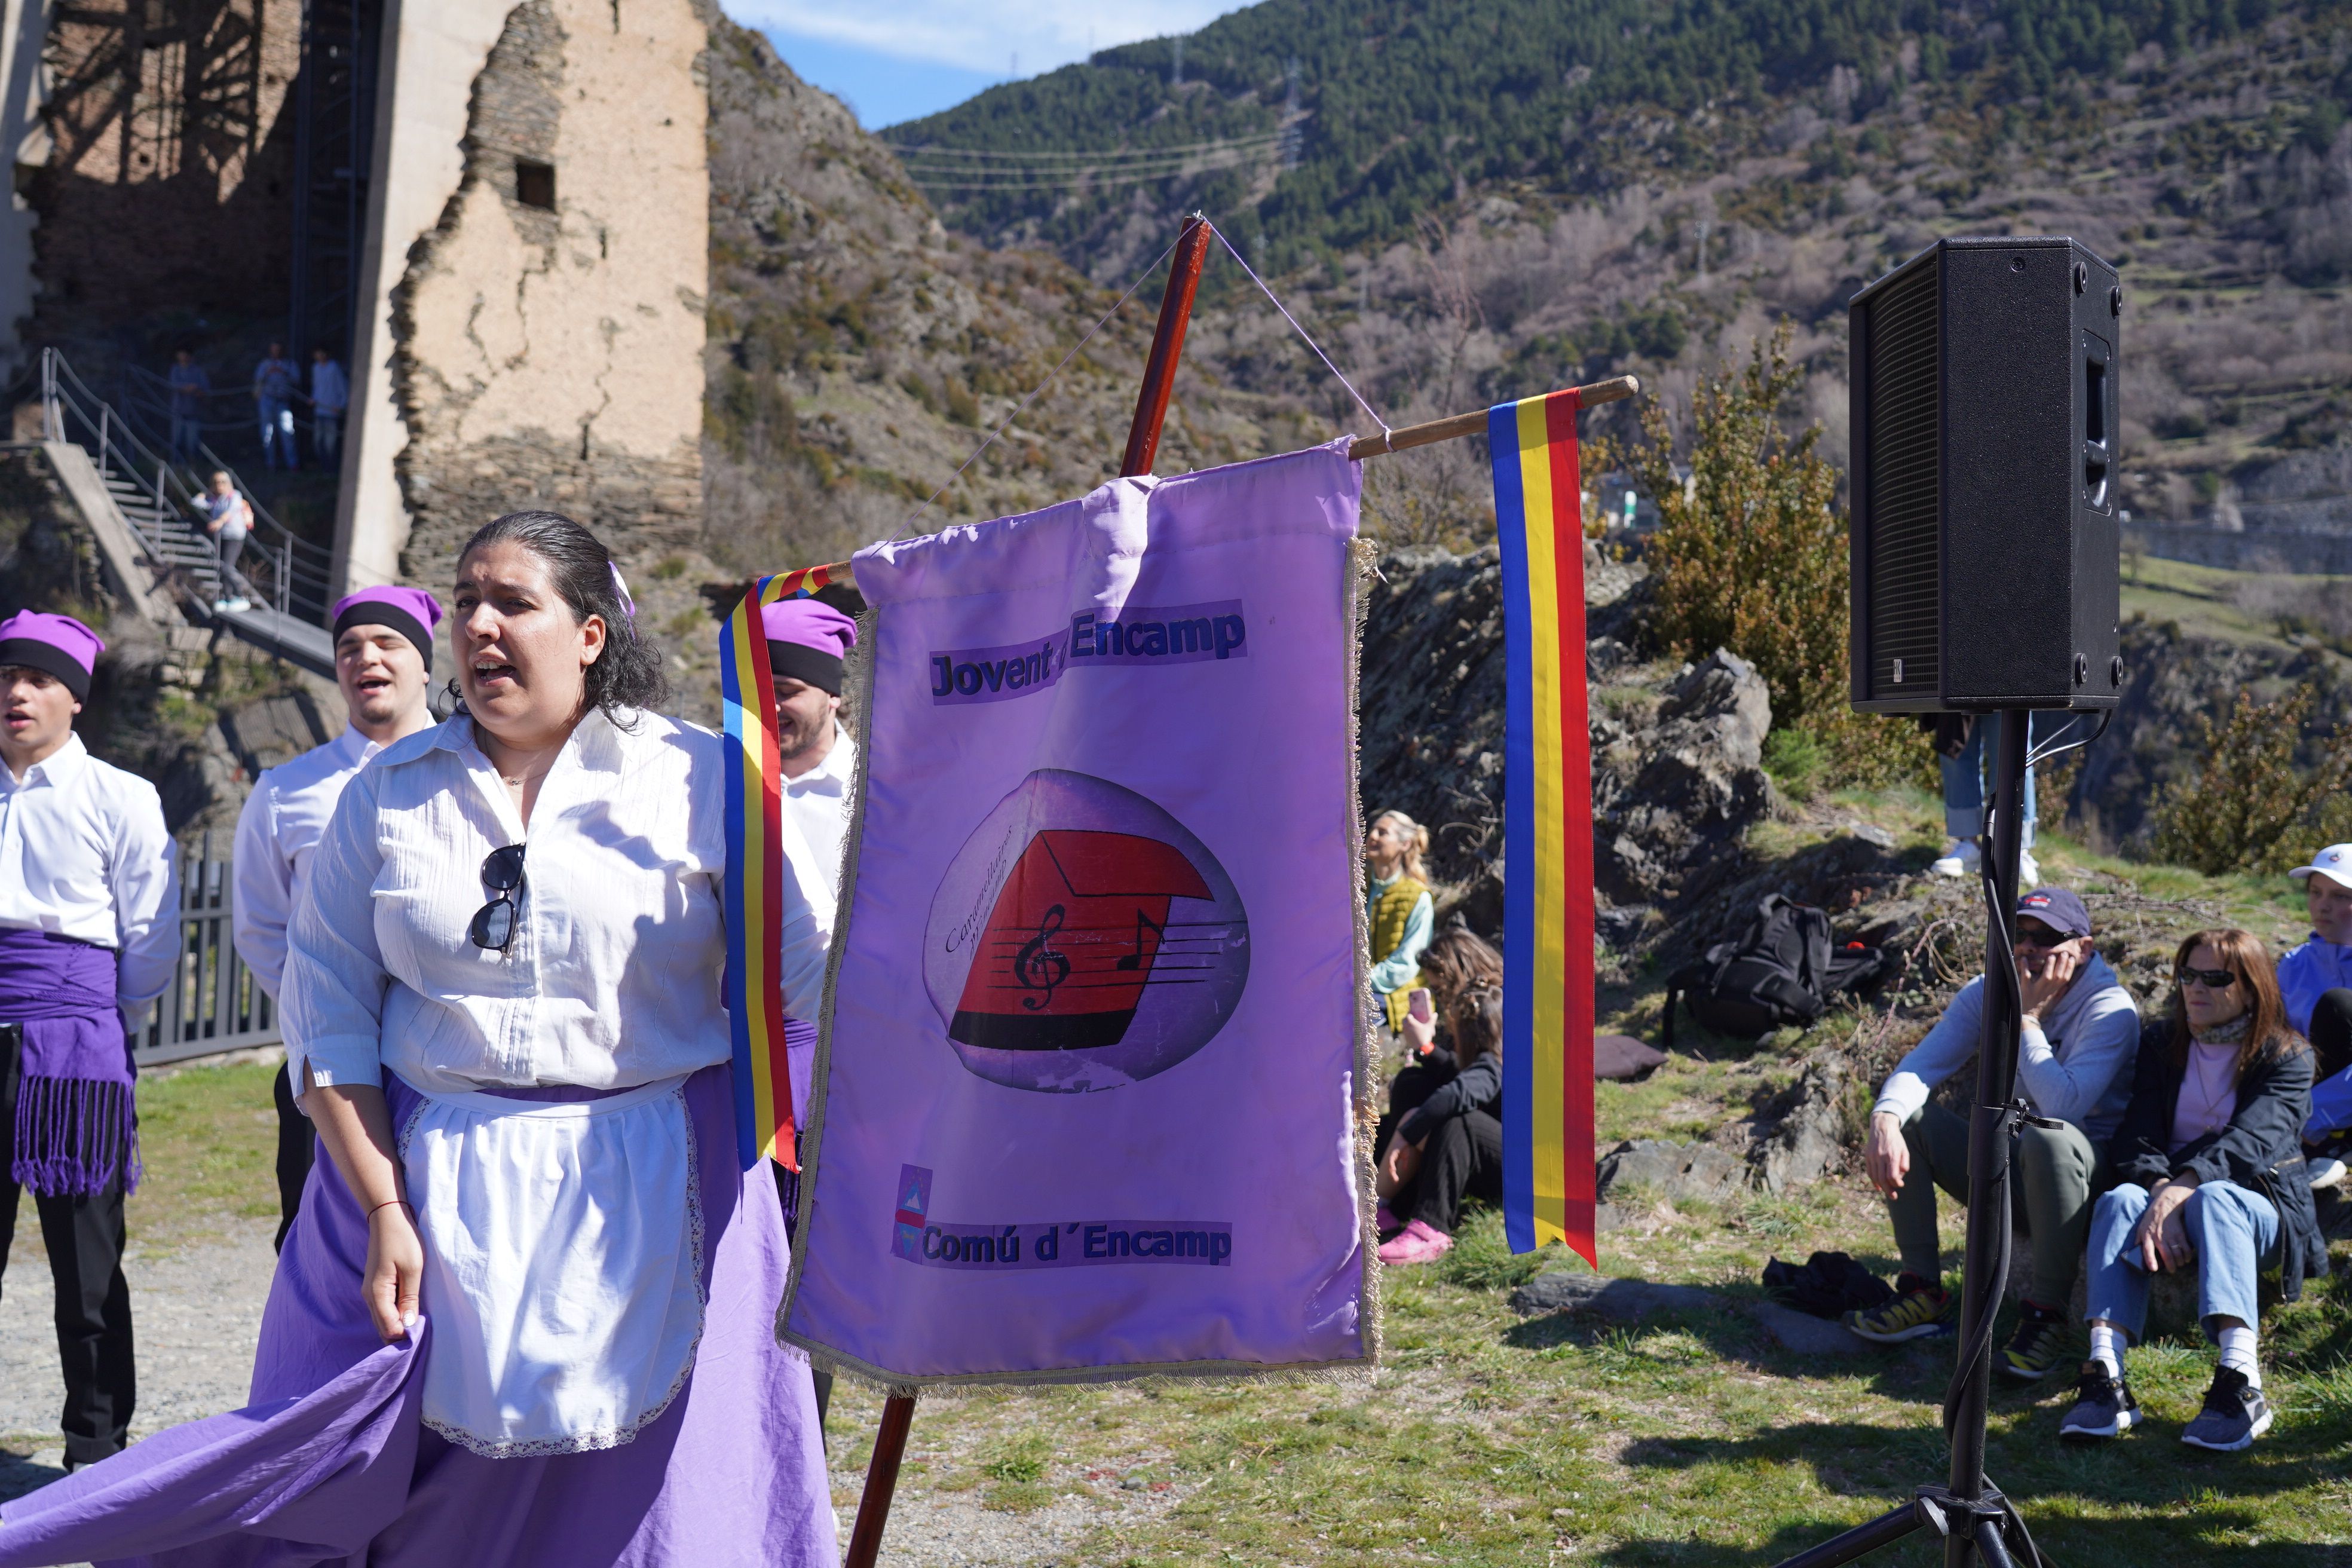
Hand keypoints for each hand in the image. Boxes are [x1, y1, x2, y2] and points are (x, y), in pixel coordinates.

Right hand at [363, 1201, 424, 1342]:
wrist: (387, 1218)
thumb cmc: (403, 1240)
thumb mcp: (413, 1268)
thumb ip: (410, 1298)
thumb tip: (408, 1325)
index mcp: (377, 1294)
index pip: (389, 1328)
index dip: (405, 1334)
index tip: (423, 1331)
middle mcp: (369, 1297)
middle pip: (382, 1329)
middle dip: (400, 1335)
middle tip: (422, 1333)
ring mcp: (370, 1292)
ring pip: (381, 1321)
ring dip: (397, 1326)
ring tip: (418, 1325)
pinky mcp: (375, 1287)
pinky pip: (383, 1310)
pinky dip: (394, 1316)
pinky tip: (408, 1313)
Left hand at [1376, 1135, 1423, 1201]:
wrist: (1405, 1138)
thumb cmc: (1405, 1146)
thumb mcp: (1406, 1156)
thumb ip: (1405, 1163)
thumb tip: (1404, 1169)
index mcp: (1393, 1159)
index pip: (1392, 1169)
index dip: (1393, 1175)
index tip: (1396, 1181)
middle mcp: (1391, 1158)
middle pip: (1390, 1169)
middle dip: (1392, 1175)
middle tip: (1395, 1181)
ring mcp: (1391, 1155)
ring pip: (1390, 1166)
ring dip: (1392, 1172)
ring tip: (1394, 1178)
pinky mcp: (1392, 1153)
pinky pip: (1391, 1160)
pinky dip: (1392, 1165)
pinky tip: (1393, 1169)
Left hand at [1401, 1009, 1436, 1056]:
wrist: (1421, 1047)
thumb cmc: (1425, 1036)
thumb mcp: (1429, 1027)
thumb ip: (1432, 1019)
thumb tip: (1435, 1013)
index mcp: (1411, 1022)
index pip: (1407, 1015)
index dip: (1409, 1013)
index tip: (1412, 1013)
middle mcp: (1406, 1027)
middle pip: (1403, 1020)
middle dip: (1406, 1018)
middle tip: (1412, 1018)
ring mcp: (1405, 1032)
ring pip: (1403, 1026)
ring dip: (1406, 1024)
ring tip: (1411, 1025)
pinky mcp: (1405, 1037)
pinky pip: (1405, 1032)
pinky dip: (1407, 1030)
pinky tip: (1411, 1031)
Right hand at [1865, 1112, 1909, 1196]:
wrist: (1882, 1127)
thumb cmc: (1896, 1140)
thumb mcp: (1905, 1149)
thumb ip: (1905, 1162)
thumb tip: (1902, 1174)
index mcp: (1892, 1155)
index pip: (1892, 1175)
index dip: (1897, 1183)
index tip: (1901, 1185)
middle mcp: (1881, 1157)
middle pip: (1882, 1179)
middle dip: (1888, 1190)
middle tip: (1894, 1197)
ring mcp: (1872, 1157)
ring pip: (1875, 1176)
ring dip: (1881, 1186)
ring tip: (1887, 1192)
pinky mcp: (1868, 1156)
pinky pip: (1869, 1171)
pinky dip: (1873, 1180)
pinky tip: (1878, 1186)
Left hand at [2018, 943, 2081, 1019]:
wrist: (2027, 1017)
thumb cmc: (2040, 1009)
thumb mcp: (2052, 1001)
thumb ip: (2059, 993)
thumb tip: (2067, 986)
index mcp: (2053, 992)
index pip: (2065, 979)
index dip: (2070, 968)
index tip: (2072, 959)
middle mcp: (2047, 990)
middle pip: (2058, 976)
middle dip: (2062, 964)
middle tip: (2064, 953)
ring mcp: (2036, 990)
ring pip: (2047, 977)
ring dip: (2050, 966)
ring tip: (2051, 956)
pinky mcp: (2025, 989)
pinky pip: (2026, 977)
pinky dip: (2025, 968)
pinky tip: (2024, 959)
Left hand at [2135, 1179, 2197, 1272]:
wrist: (2164, 1207)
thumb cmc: (2150, 1220)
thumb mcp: (2140, 1228)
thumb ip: (2138, 1241)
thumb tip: (2134, 1254)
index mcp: (2147, 1236)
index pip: (2148, 1250)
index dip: (2150, 1260)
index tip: (2154, 1269)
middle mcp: (2159, 1237)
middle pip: (2167, 1255)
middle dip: (2171, 1266)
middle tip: (2172, 1270)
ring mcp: (2171, 1235)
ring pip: (2178, 1254)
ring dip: (2180, 1262)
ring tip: (2179, 1264)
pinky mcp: (2180, 1234)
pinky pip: (2186, 1248)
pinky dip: (2187, 1255)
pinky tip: (2186, 1258)